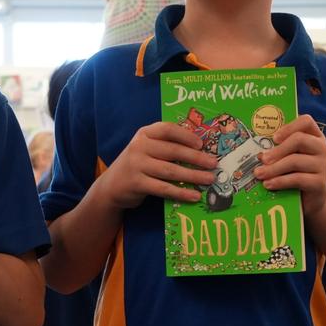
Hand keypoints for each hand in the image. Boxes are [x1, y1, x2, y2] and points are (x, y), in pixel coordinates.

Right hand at [96, 122, 216, 209]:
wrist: (112, 185)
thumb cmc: (138, 165)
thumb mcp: (147, 149)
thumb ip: (166, 145)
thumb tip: (201, 149)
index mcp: (144, 134)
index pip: (167, 129)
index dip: (186, 135)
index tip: (201, 144)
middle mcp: (139, 146)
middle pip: (173, 151)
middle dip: (196, 158)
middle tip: (214, 164)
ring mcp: (136, 165)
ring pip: (170, 171)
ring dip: (193, 176)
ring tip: (209, 179)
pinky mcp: (136, 183)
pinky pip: (163, 188)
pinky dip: (181, 192)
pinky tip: (194, 195)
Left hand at [255, 115, 325, 214]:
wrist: (312, 199)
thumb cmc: (297, 173)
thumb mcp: (290, 158)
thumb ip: (280, 150)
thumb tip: (258, 152)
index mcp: (314, 136)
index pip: (306, 121)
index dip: (289, 127)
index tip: (274, 138)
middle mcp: (322, 148)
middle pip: (299, 140)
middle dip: (277, 150)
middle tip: (261, 158)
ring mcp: (323, 165)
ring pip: (295, 161)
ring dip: (273, 168)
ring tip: (259, 174)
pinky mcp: (320, 183)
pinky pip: (297, 179)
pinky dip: (280, 181)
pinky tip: (268, 184)